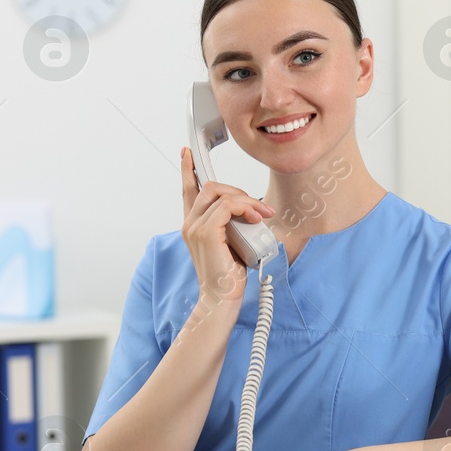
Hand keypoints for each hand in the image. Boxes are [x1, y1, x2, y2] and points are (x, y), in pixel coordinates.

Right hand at [180, 146, 273, 313]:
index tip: (187, 153)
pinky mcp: (206, 232)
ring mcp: (195, 227)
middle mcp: (190, 223)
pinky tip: (256, 219)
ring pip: (221, 193)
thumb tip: (251, 211)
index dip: (188, 170)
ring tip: (262, 215)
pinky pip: (227, 206)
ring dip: (247, 200)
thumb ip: (233, 224)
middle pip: (210, 186)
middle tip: (260, 208)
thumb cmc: (230, 275)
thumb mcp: (233, 242)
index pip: (188, 190)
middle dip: (239, 191)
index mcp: (194, 224)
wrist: (222, 297)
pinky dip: (246, 208)